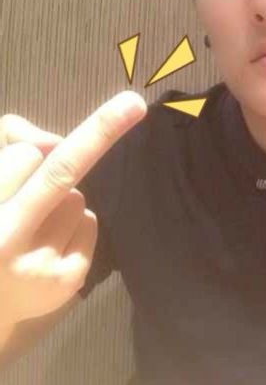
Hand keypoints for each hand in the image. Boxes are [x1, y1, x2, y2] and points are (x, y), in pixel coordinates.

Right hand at [0, 92, 145, 324]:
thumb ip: (10, 147)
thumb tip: (52, 142)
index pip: (24, 158)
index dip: (33, 149)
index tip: (116, 105)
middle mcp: (3, 240)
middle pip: (59, 171)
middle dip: (99, 133)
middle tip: (133, 103)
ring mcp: (38, 265)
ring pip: (76, 197)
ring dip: (61, 199)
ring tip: (33, 226)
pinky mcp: (67, 280)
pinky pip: (89, 223)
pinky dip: (75, 225)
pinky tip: (50, 246)